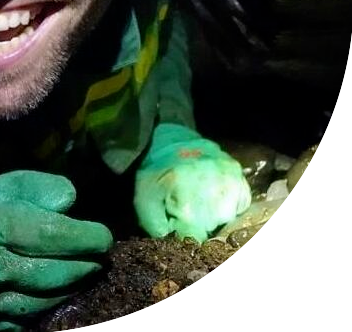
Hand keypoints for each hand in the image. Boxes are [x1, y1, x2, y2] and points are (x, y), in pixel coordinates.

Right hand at [0, 170, 112, 322]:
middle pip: (50, 272)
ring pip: (44, 301)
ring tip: (88, 269)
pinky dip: (56, 305)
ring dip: (74, 287)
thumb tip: (69, 203)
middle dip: (84, 264)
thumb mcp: (16, 184)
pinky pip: (33, 319)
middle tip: (102, 255)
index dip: (83, 237)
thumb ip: (46, 187)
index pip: (48, 234)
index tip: (103, 236)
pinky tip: (67, 288)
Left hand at [135, 124, 251, 242]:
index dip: (187, 238)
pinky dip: (230, 203)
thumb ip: (159, 231)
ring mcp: (230, 182)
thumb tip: (178, 248)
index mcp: (190, 206)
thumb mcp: (144, 203)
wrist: (165, 138)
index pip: (198, 241)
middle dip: (201, 225)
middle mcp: (217, 196)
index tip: (179, 228)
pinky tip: (213, 194)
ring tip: (199, 199)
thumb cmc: (153, 172)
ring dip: (216, 214)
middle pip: (216, 230)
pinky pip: (241, 202)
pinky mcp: (237, 172)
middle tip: (186, 208)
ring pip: (231, 217)